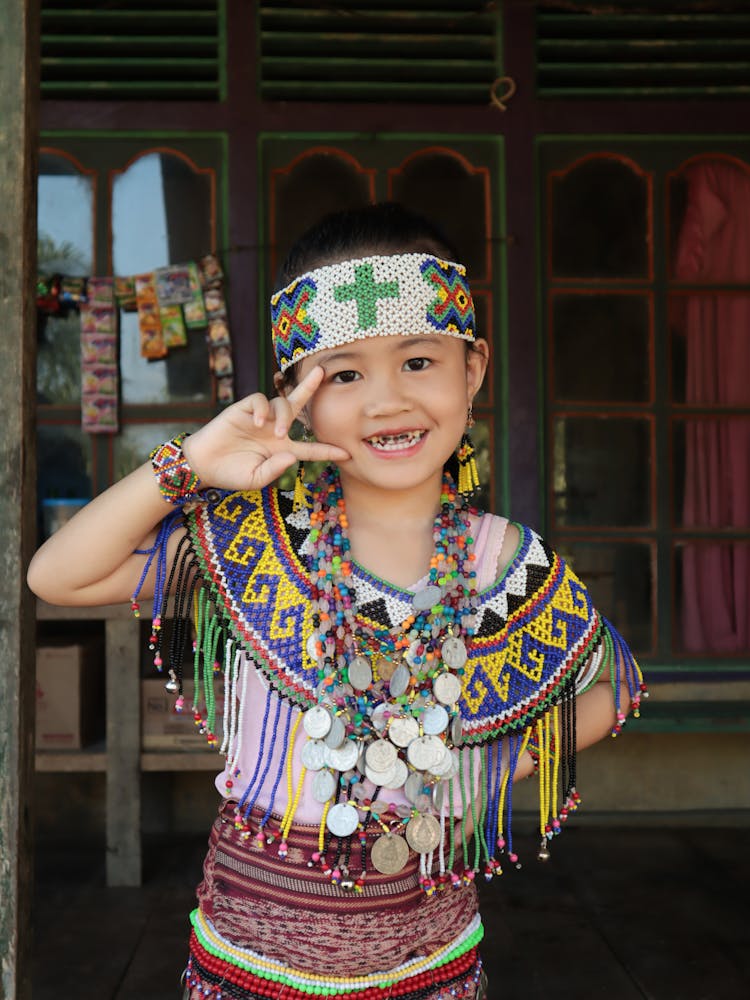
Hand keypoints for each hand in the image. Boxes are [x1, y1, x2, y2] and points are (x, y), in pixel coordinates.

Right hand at [182, 365, 347, 490]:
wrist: (203, 465)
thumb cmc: (231, 474)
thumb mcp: (255, 479)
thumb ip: (274, 470)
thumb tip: (292, 455)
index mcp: (282, 449)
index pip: (310, 448)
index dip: (327, 451)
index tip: (346, 454)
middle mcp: (274, 429)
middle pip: (297, 404)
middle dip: (310, 387)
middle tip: (323, 372)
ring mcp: (259, 418)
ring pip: (281, 403)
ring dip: (284, 417)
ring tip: (276, 433)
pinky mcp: (243, 409)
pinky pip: (259, 400)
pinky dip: (262, 409)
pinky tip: (258, 423)